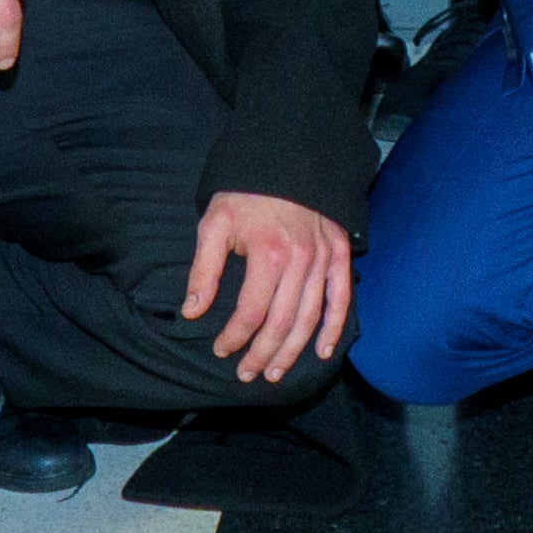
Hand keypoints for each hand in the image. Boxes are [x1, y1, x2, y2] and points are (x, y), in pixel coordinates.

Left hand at [180, 191, 354, 380]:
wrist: (285, 158)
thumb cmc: (245, 194)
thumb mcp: (215, 224)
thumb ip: (204, 270)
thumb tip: (191, 312)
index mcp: (268, 253)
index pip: (252, 312)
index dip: (235, 337)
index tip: (221, 350)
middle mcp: (301, 260)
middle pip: (282, 322)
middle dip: (262, 354)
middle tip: (247, 374)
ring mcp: (323, 257)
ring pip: (310, 317)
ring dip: (293, 351)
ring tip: (274, 372)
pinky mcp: (339, 252)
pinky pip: (341, 297)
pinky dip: (334, 327)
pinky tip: (322, 351)